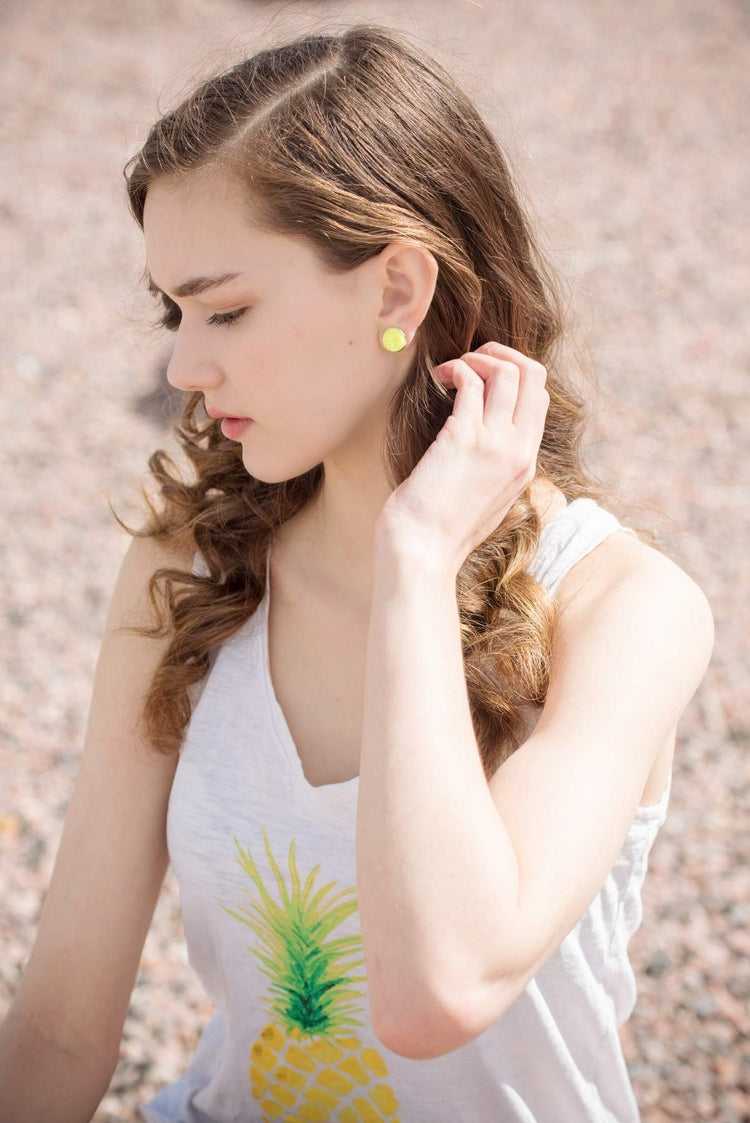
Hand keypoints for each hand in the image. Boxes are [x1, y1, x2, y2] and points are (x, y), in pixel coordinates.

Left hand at [374, 341, 549, 575]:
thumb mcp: (484, 500)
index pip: (539, 399)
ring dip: (478, 358)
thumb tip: (479, 444)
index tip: (483, 376)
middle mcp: (518, 451)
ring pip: (509, 371)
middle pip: (535, 376)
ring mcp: (496, 444)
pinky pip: (472, 382)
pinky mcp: (465, 438)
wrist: (422, 552)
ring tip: (452, 370)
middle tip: (472, 361)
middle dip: (502, 354)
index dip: (514, 375)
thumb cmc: (440, 530)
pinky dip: (456, 369)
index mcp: (525, 465)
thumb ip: (493, 470)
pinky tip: (440, 378)